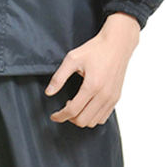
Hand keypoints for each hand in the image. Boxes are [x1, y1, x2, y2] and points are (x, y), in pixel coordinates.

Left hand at [44, 12, 140, 126]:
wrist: (117, 44)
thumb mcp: (72, 59)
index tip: (53, 115)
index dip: (60, 116)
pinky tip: (86, 105)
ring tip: (75, 106)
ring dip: (81, 118)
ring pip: (94, 122)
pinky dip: (92, 117)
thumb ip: (59, 77)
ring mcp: (112, 98)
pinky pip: (103, 117)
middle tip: (64, 108)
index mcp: (92, 86)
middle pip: (83, 121)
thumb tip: (49, 93)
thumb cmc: (95, 49)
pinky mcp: (116, 98)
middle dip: (69, 118)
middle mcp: (104, 95)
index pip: (72, 111)